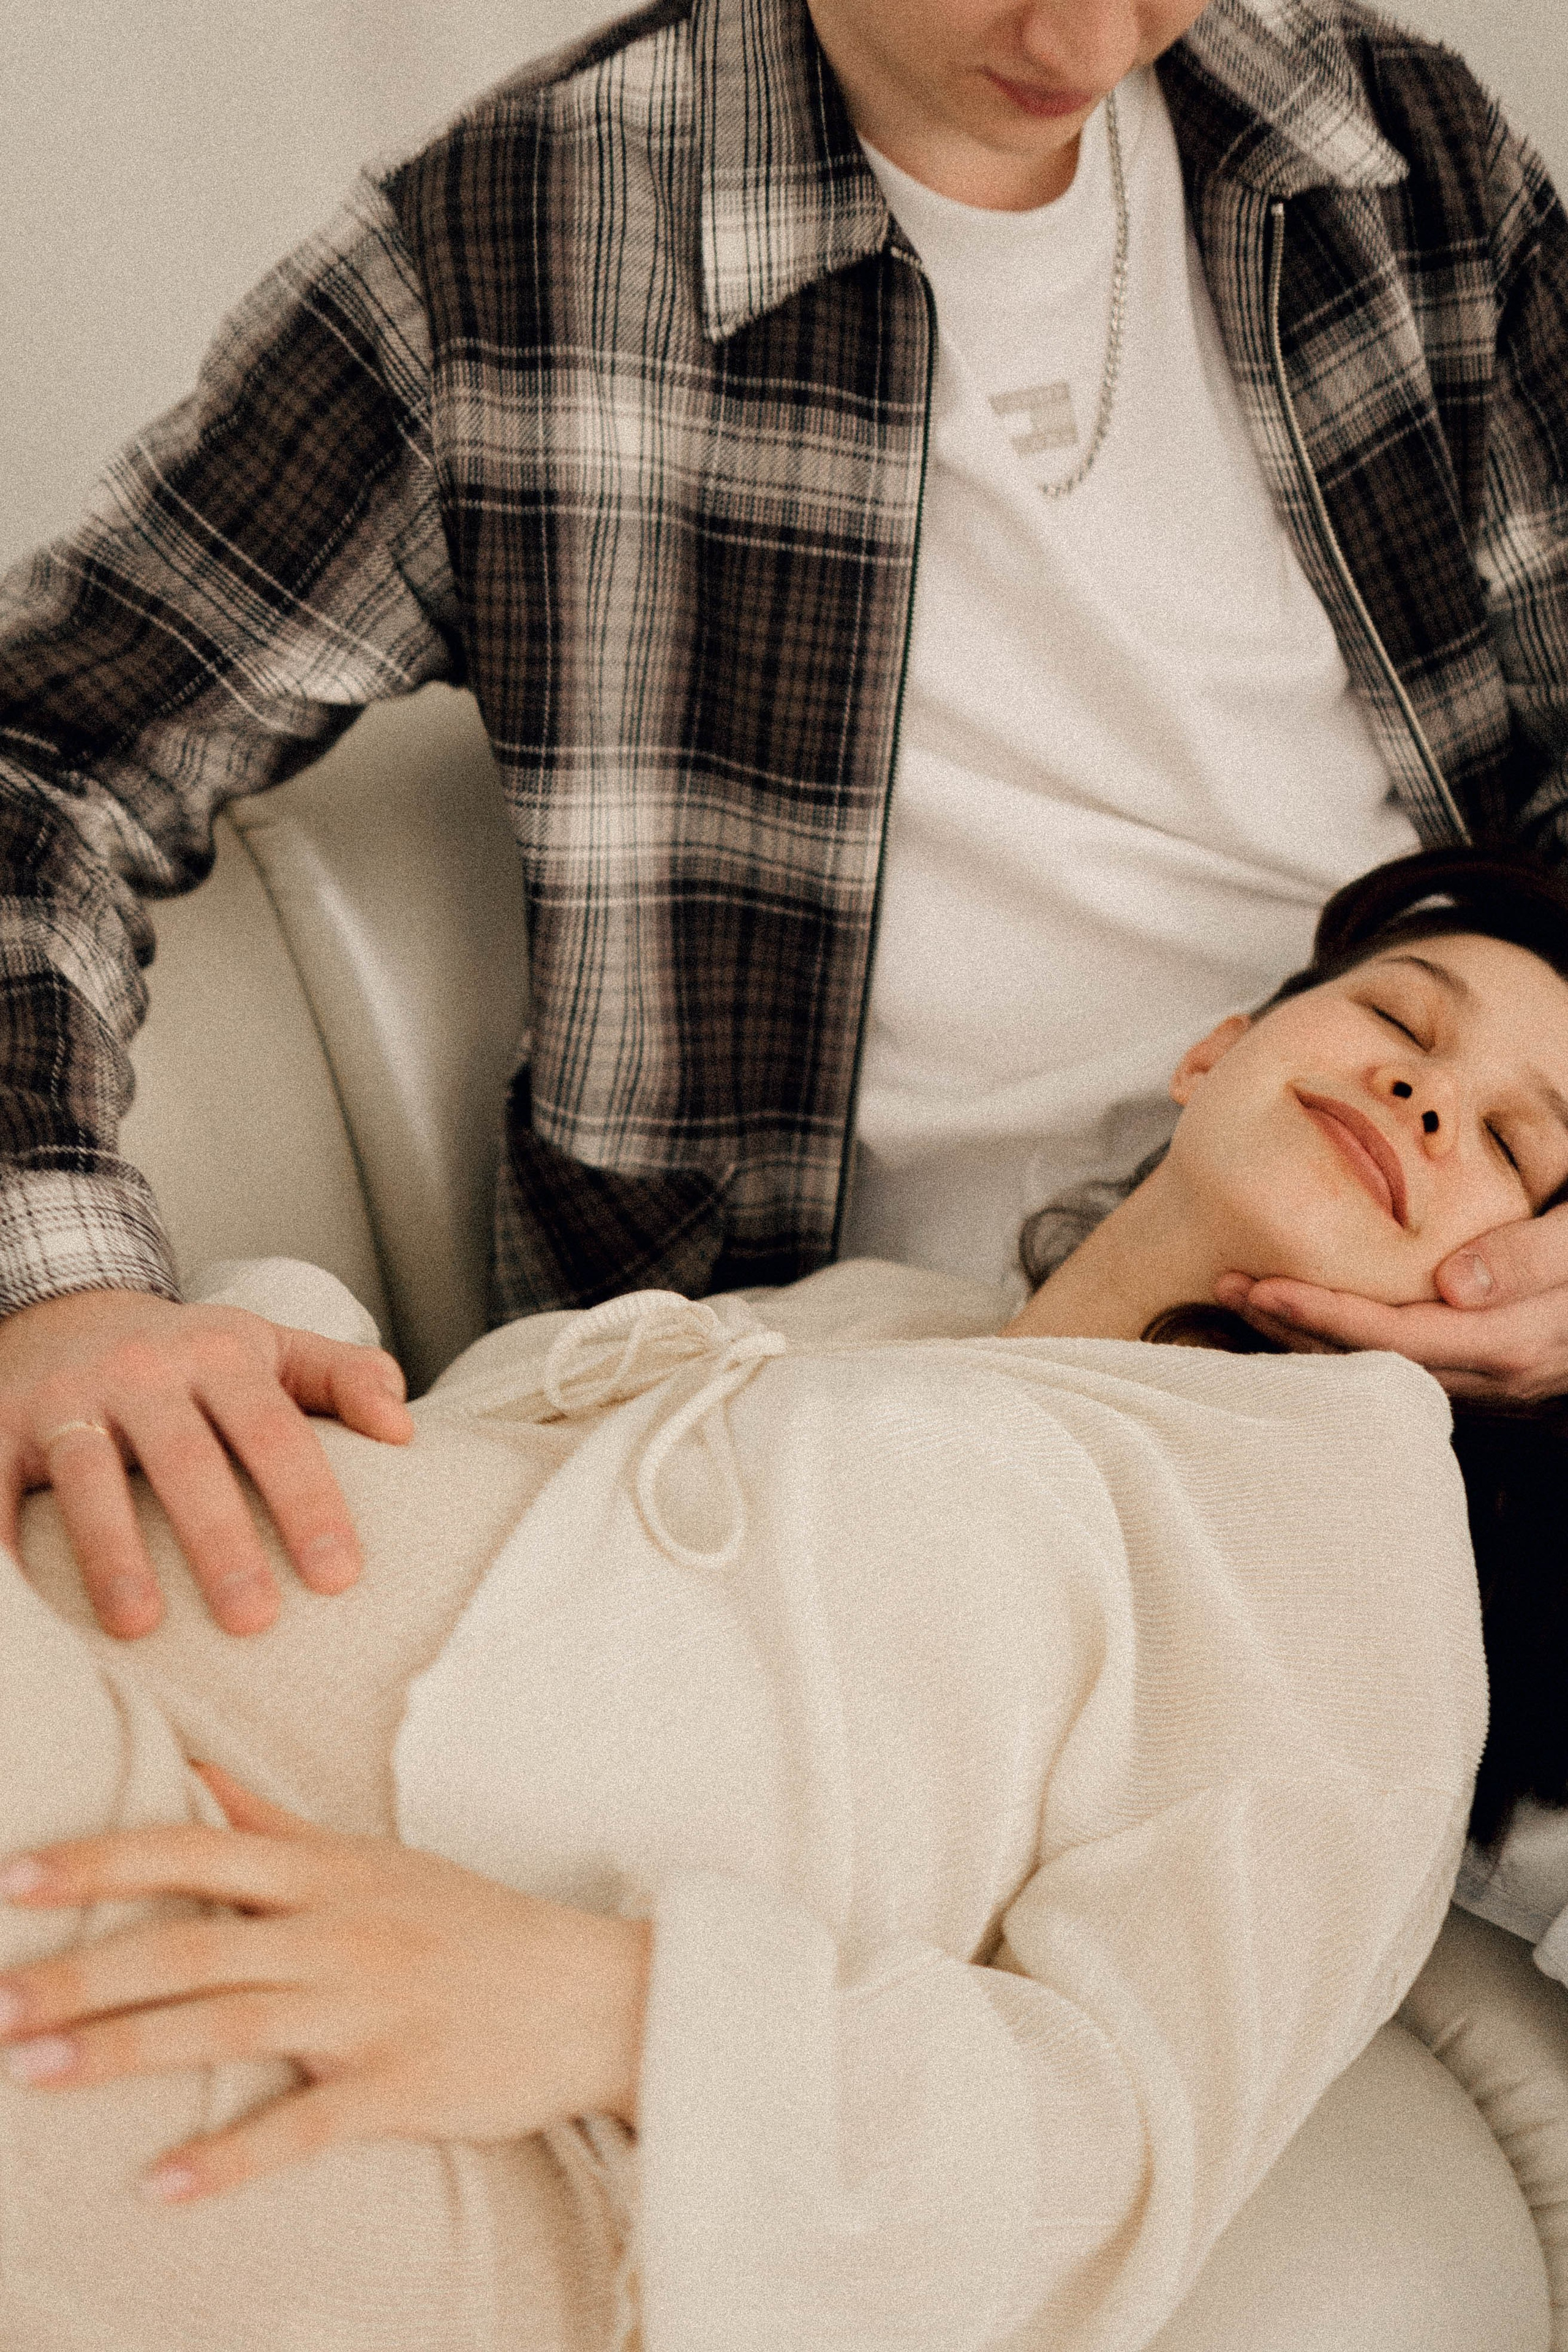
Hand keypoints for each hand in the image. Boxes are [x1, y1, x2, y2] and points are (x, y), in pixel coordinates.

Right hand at [0, 1289, 414, 1637]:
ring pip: (88, 1474)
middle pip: (187, 1458)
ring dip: (111, 1550)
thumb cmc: (188, 1353)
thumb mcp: (270, 1346)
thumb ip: (344, 1378)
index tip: (340, 1577)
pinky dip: (3, 1535)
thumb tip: (406, 1427)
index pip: (275, 1432)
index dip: (308, 1502)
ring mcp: (67, 1396)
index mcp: (220, 1357)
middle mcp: (142, 1371)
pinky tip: (23, 1597)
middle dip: (219, 1538)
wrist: (67, 1308)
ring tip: (140, 1626)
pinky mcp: (0, 1420)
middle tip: (253, 1619)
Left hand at [0, 1764, 650, 2202]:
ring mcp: (369, 2007)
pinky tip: (159, 2185)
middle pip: (188, 1943)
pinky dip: (230, 2157)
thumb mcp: (376, 1859)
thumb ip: (276, 1822)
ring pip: (226, 2023)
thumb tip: (195, 1773)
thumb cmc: (473, 1923)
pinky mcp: (402, 2085)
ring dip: (121, 2050)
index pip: (192, 1851)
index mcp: (327, 1871)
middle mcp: (338, 1930)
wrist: (595, 1992)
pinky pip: (302, 2126)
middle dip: (78, 1974)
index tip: (11, 1877)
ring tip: (29, 2072)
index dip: (98, 1863)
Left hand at [1214, 1199, 1567, 1402]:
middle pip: (1369, 1362)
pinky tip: (1307, 1317)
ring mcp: (1490, 1381)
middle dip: (1291, 1326)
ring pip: (1378, 1370)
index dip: (1322, 1313)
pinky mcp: (1487, 1370)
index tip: (1260, 1283)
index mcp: (1513, 1343)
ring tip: (1245, 1296)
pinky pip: (1398, 1365)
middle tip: (1221, 1283)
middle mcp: (1494, 1375)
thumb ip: (1531, 1258)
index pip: (1394, 1337)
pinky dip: (1344, 1341)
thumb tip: (1451, 1284)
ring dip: (1308, 1334)